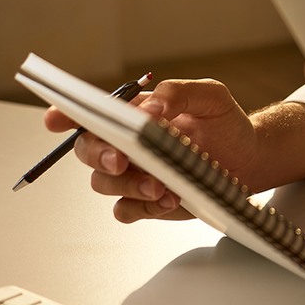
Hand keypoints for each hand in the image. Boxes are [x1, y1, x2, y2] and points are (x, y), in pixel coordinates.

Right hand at [42, 79, 260, 223]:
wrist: (248, 158)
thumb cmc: (224, 122)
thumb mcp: (209, 96)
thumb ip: (178, 93)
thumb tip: (151, 106)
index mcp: (134, 114)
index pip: (91, 112)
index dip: (66, 115)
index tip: (55, 119)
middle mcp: (126, 144)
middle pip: (87, 150)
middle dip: (98, 155)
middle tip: (121, 160)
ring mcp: (134, 174)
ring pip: (103, 183)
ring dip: (127, 185)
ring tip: (160, 185)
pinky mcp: (147, 202)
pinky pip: (125, 210)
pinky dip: (141, 207)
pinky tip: (168, 198)